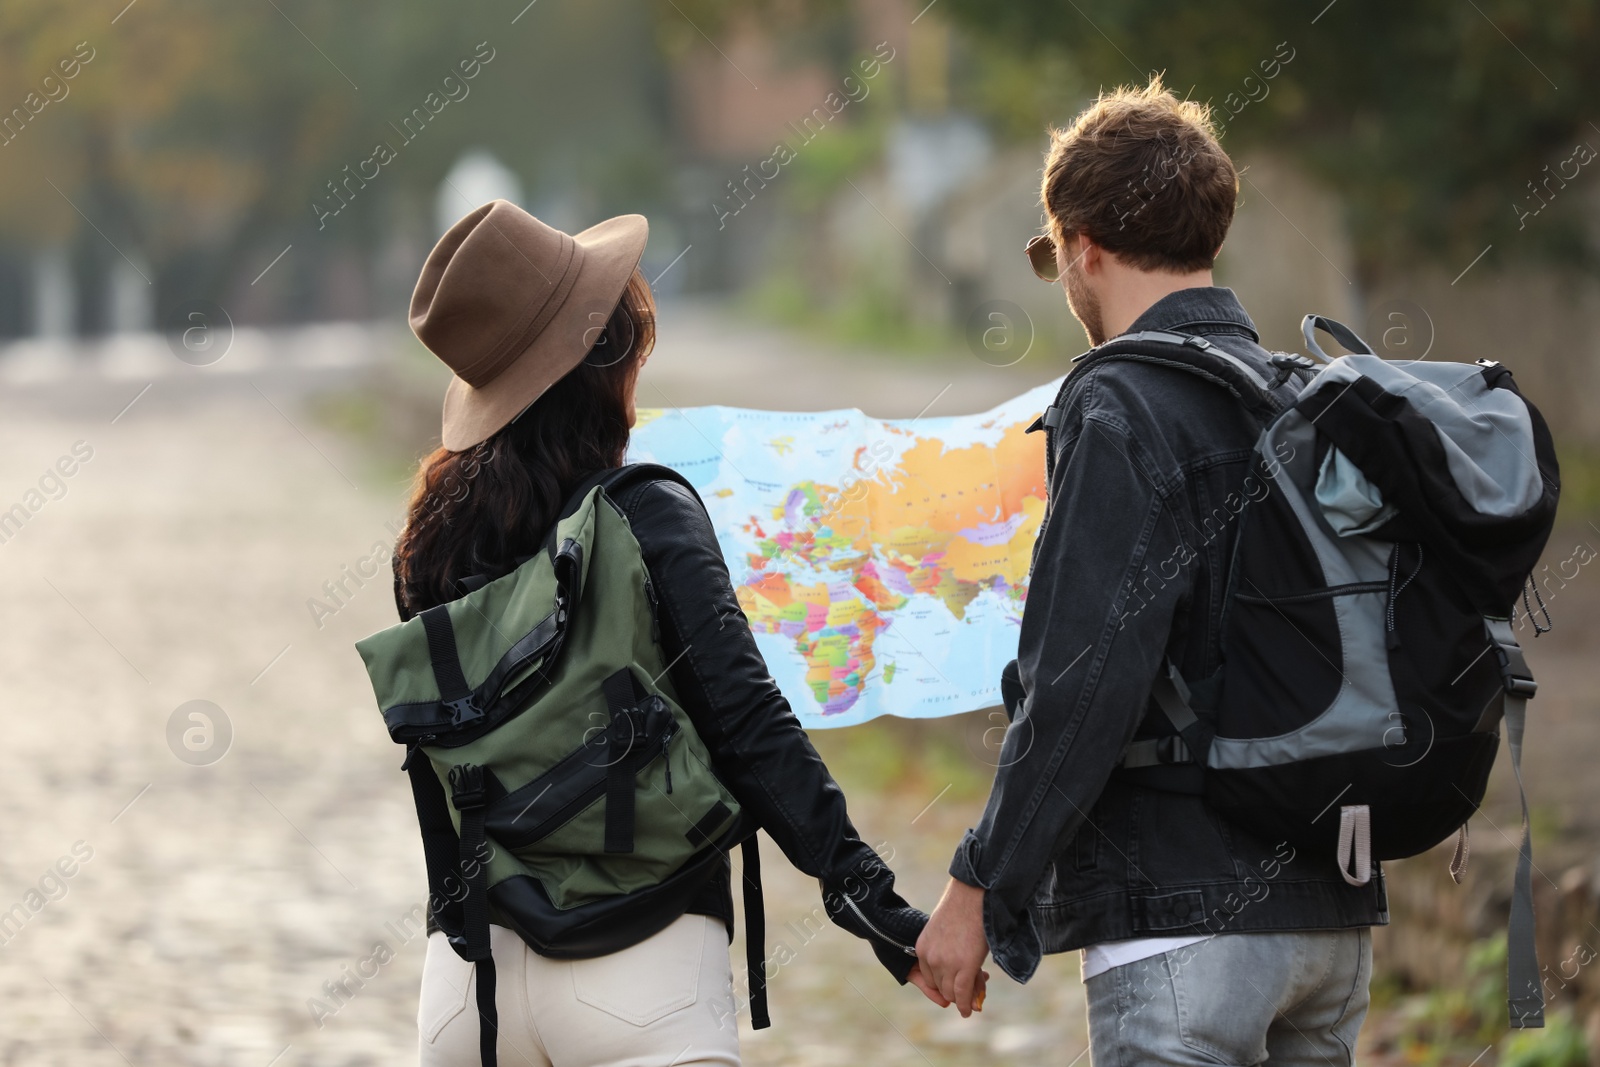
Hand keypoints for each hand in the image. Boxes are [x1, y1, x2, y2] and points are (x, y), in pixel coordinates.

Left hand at [915, 878, 990, 1016]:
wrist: (972, 897)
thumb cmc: (961, 909)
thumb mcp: (942, 931)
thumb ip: (944, 950)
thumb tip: (954, 965)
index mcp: (921, 949)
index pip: (929, 978)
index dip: (943, 983)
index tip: (955, 984)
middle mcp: (930, 959)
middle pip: (940, 987)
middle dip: (954, 991)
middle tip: (970, 989)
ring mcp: (946, 965)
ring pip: (952, 993)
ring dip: (963, 997)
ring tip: (975, 996)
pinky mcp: (963, 968)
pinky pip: (963, 994)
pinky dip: (966, 1005)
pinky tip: (968, 1010)